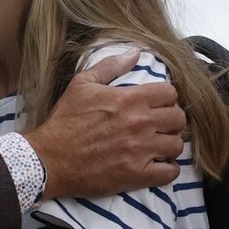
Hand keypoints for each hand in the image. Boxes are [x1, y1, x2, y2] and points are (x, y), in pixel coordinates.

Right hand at [26, 51, 185, 198]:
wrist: (50, 159)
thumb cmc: (65, 121)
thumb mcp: (82, 84)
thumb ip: (111, 66)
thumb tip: (135, 53)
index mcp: (129, 100)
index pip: (170, 93)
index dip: (166, 98)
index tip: (157, 105)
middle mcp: (139, 124)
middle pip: (178, 119)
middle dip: (171, 120)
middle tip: (159, 125)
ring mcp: (140, 151)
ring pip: (177, 145)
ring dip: (170, 144)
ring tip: (158, 145)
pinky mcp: (137, 175)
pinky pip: (170, 172)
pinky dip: (168, 169)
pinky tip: (157, 164)